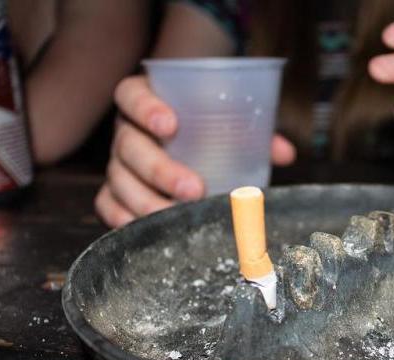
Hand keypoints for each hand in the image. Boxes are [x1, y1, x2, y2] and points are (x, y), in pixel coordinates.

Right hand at [95, 75, 295, 227]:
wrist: (184, 148)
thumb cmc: (206, 133)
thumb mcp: (228, 125)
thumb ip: (254, 133)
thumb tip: (285, 153)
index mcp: (146, 102)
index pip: (132, 95)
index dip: (146, 108)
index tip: (171, 124)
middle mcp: (127, 131)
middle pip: (128, 146)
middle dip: (159, 170)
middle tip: (194, 189)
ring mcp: (117, 163)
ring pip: (118, 180)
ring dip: (147, 202)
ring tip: (177, 217)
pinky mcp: (115, 192)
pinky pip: (108, 205)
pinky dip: (123, 218)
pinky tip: (144, 229)